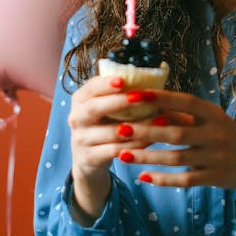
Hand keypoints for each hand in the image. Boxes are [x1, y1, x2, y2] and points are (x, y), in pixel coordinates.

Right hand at [68, 76, 151, 221]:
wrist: (88, 160)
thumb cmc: (104, 124)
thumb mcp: (104, 107)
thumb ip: (119, 93)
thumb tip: (151, 76)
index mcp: (79, 99)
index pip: (91, 87)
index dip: (106, 83)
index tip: (124, 79)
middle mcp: (75, 118)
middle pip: (94, 108)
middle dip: (119, 101)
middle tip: (141, 96)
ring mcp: (80, 139)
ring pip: (110, 132)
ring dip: (136, 126)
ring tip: (159, 119)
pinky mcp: (89, 158)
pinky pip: (115, 151)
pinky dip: (135, 145)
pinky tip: (152, 139)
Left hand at [116, 89, 235, 216]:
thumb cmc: (224, 134)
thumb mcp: (211, 118)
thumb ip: (185, 113)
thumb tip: (149, 101)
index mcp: (214, 113)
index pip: (185, 102)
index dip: (161, 98)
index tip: (135, 95)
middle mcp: (216, 134)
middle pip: (176, 132)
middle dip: (147, 130)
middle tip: (120, 127)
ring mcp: (215, 158)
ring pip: (176, 158)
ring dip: (148, 156)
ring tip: (123, 154)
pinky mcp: (213, 178)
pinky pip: (184, 180)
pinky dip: (163, 179)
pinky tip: (143, 176)